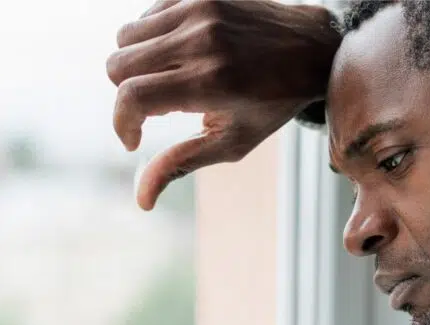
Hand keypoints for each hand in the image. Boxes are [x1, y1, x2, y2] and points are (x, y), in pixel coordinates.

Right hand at [106, 0, 340, 209]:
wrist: (311, 48)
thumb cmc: (271, 104)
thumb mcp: (232, 142)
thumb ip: (182, 164)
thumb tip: (141, 201)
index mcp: (211, 82)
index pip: (132, 97)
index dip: (122, 123)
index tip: (133, 138)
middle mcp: (201, 40)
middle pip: (118, 65)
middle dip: (126, 94)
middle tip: (155, 107)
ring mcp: (199, 9)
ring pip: (125, 37)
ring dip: (135, 64)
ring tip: (167, 79)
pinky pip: (145, 15)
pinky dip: (151, 37)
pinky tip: (178, 54)